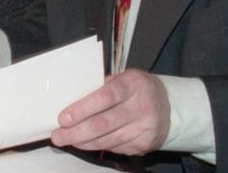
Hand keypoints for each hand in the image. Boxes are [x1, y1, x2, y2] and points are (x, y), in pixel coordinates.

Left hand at [50, 69, 170, 155]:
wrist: (169, 107)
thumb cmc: (136, 89)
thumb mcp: (123, 78)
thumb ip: (100, 86)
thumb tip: (69, 99)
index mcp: (133, 84)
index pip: (105, 97)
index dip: (82, 109)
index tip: (63, 118)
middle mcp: (142, 106)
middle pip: (104, 123)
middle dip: (76, 132)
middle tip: (58, 136)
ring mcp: (145, 128)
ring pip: (108, 140)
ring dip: (83, 142)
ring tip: (67, 140)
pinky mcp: (145, 144)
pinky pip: (116, 148)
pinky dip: (98, 146)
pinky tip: (86, 143)